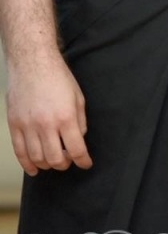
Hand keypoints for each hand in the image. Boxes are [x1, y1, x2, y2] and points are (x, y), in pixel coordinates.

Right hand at [6, 54, 91, 174]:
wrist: (32, 64)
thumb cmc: (58, 78)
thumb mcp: (78, 98)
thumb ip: (80, 121)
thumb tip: (79, 139)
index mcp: (66, 117)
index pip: (77, 149)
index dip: (83, 161)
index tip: (86, 164)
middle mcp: (46, 125)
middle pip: (55, 158)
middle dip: (65, 164)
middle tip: (69, 161)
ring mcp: (27, 126)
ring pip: (36, 158)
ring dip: (47, 165)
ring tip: (54, 162)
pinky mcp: (14, 125)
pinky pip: (19, 151)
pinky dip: (27, 164)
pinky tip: (34, 169)